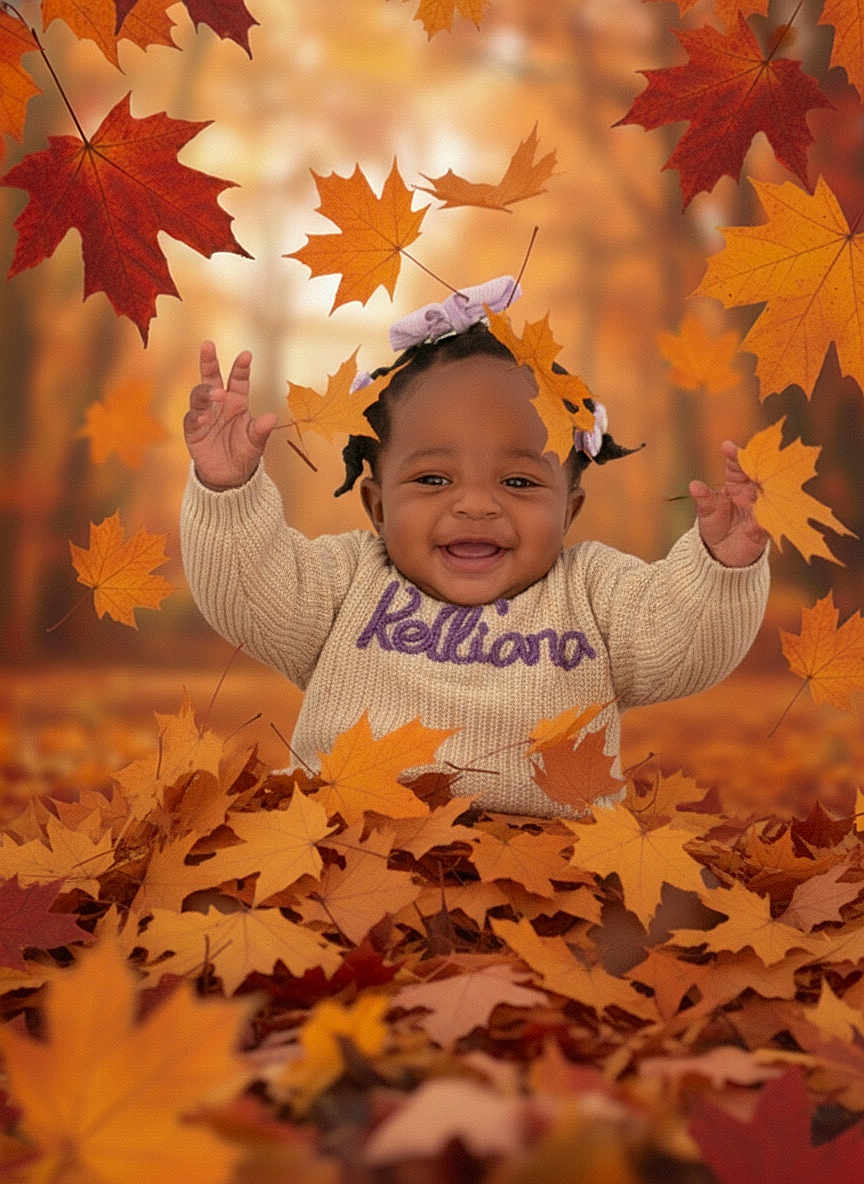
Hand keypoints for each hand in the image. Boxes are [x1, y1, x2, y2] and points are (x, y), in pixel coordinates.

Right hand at [183, 341, 277, 490]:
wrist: (229, 477)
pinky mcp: (193, 430)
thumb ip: (261, 430)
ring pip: (199, 395)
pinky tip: (203, 417)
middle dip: (209, 361)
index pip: (238, 380)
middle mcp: (219, 405)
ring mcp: (205, 415)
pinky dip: (197, 415)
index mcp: (237, 403)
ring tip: (216, 393)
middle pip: (211, 378)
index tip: (246, 354)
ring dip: (206, 391)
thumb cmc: (244, 454)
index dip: (241, 367)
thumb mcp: (256, 443)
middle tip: (208, 345)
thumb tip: (272, 417)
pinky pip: (192, 418)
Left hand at [689, 440, 769, 567]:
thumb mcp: (706, 512)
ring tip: (764, 479)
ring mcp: (763, 507)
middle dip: (760, 465)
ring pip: (770, 493)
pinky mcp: (767, 526)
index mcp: (736, 483)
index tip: (727, 446)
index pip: (737, 465)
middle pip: (760, 474)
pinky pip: (771, 519)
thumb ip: (704, 499)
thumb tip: (694, 486)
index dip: (734, 454)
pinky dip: (770, 515)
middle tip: (756, 456)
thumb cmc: (714, 525)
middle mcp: (753, 491)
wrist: (722, 552)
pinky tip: (767, 512)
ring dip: (770, 485)